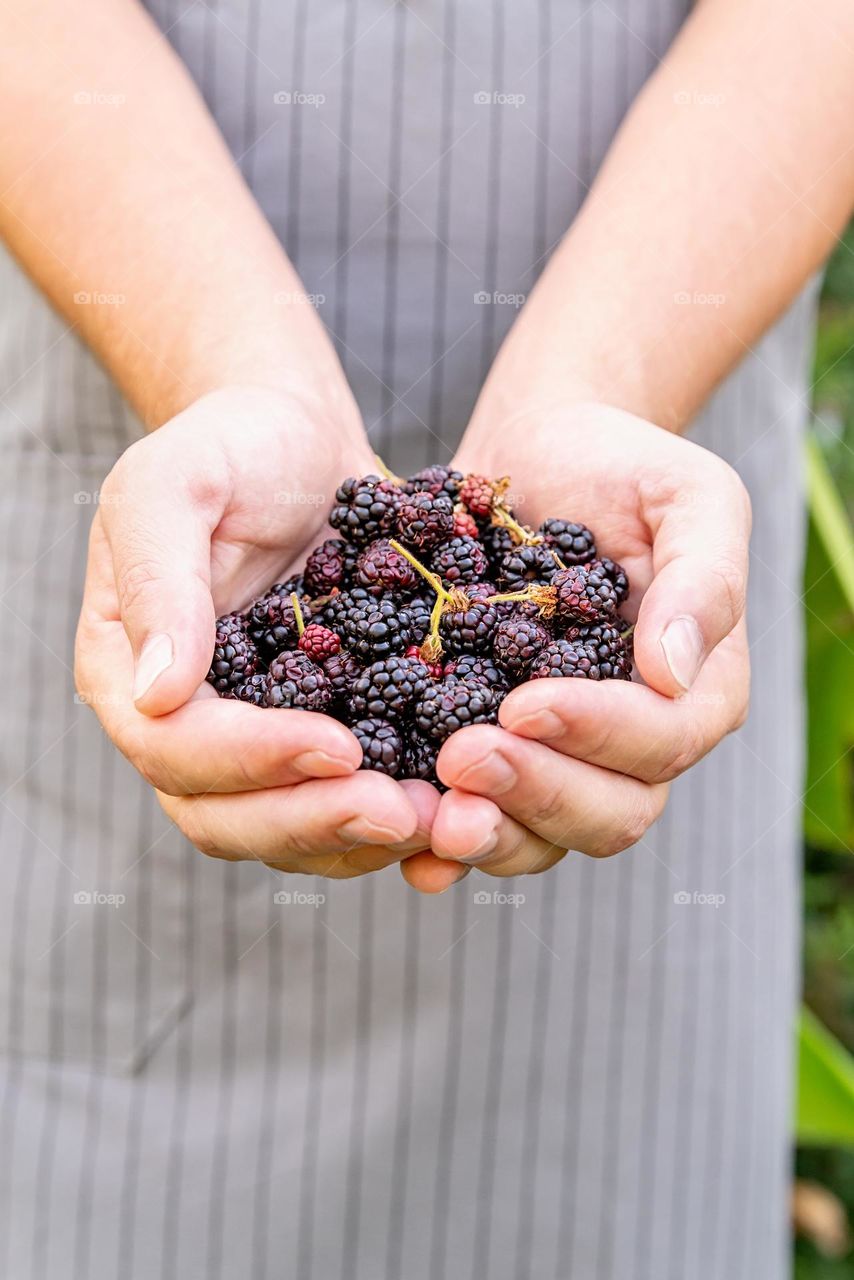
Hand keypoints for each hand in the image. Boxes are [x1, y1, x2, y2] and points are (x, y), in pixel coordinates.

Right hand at [74, 386, 440, 878]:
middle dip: (314, 821)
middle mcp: (187, 725)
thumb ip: (159, 581)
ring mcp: (256, 740)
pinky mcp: (323, 736)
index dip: (252, 760)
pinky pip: (347, 799)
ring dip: (364, 836)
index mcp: (129, 671)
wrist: (299, 441)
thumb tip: (157, 694)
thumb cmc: (230, 446)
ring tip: (445, 820)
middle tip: (402, 812)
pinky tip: (461, 806)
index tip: (337, 746)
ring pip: (291, 828)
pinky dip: (399, 813)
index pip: (174, 749)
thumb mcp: (176, 484)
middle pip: (228, 816)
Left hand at [417, 403, 750, 878]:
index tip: (526, 703)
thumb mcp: (686, 496)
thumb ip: (703, 578)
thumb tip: (674, 672)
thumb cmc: (620, 466)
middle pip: (609, 814)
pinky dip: (443, 844)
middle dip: (536, 794)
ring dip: (489, 833)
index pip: (661, 742)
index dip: (599, 734)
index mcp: (692, 689)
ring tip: (430, 815)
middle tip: (462, 759)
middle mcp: (631, 742)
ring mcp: (560, 757)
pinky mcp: (493, 750)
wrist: (538, 454)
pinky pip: (479, 817)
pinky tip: (406, 846)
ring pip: (542, 836)